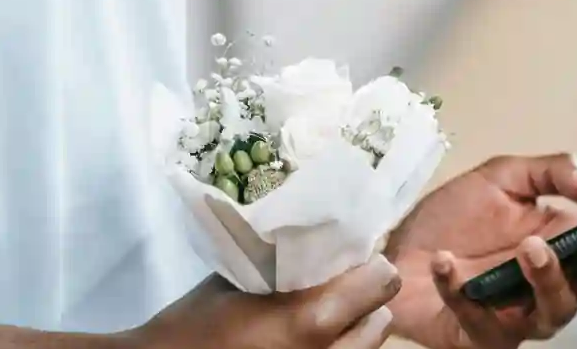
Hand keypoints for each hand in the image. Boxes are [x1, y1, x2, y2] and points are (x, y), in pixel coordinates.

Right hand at [132, 256, 402, 348]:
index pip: (381, 280)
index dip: (368, 264)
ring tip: (318, 317)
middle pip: (382, 319)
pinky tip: (303, 340)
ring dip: (353, 329)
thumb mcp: (238, 279)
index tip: (344, 257)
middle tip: (332, 287)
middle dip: (363, 299)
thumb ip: (283, 261)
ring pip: (368, 348)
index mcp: (311, 320)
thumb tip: (315, 238)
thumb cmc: (195, 325)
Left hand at [383, 155, 576, 348]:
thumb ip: (550, 171)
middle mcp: (552, 285)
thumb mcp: (502, 176)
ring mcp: (520, 315)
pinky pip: (481, 322)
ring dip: (549, 278)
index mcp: (566, 245)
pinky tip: (448, 262)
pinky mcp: (481, 336)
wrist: (393, 248)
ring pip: (556, 312)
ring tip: (530, 246)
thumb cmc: (452, 218)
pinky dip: (461, 290)